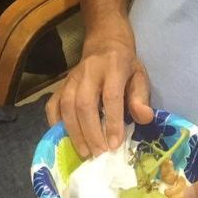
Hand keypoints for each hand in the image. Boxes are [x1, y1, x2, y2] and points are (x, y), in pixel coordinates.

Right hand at [45, 34, 153, 157]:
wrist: (105, 43)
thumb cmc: (125, 66)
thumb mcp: (140, 76)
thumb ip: (141, 97)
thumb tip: (145, 117)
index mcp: (113, 66)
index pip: (111, 96)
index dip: (113, 121)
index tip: (115, 145)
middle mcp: (89, 71)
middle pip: (84, 103)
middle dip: (91, 132)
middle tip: (99, 154)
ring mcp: (71, 77)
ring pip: (67, 105)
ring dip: (74, 131)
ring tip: (85, 152)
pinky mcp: (60, 85)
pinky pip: (52, 105)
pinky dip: (55, 123)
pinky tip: (64, 139)